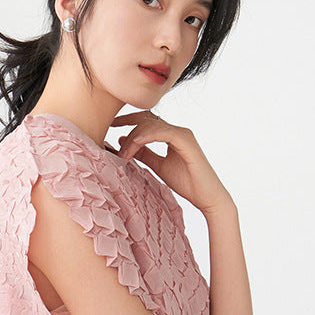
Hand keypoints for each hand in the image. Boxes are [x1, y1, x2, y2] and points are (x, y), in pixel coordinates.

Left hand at [112, 110, 233, 215]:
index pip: (146, 121)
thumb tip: (124, 142)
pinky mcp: (186, 141)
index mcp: (170, 135)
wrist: (206, 196)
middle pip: (146, 118)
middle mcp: (177, 130)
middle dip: (126, 121)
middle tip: (108, 128)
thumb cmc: (187, 183)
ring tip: (123, 154)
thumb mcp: (159, 166)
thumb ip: (144, 154)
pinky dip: (146, 136)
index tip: (110, 126)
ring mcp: (182, 134)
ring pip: (151, 125)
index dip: (127, 121)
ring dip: (133, 138)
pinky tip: (134, 145)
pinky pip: (162, 132)